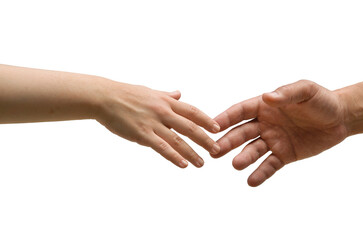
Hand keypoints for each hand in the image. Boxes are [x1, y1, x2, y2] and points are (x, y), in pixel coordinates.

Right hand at [96, 80, 220, 167]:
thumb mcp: (150, 91)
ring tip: (202, 163)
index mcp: (166, 101)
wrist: (104, 97)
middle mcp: (163, 111)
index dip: (206, 120)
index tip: (217, 129)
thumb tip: (179, 93)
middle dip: (205, 139)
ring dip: (192, 152)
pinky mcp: (141, 134)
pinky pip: (161, 147)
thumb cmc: (126, 94)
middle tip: (217, 149)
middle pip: (190, 127)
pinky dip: (173, 157)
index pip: (192, 111)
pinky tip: (183, 165)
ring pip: (177, 140)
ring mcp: (152, 123)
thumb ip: (166, 95)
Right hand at [212, 80, 347, 186]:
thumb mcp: (306, 91)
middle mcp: (265, 124)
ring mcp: (273, 140)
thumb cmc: (322, 100)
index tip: (212, 126)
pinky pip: (270, 165)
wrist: (342, 119)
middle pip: (242, 133)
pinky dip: (260, 173)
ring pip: (253, 150)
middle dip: (228, 141)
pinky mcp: (284, 155)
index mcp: (265, 106)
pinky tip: (251, 181)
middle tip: (215, 150)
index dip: (226, 118)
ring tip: (236, 165)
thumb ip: (286, 94)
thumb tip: (267, 97)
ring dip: (244, 158)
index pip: (240, 112)